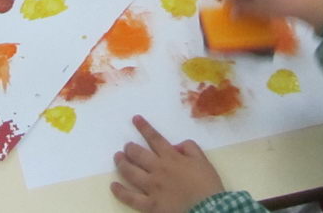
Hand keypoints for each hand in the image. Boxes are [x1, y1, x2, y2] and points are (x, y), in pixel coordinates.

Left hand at [110, 116, 224, 212]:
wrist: (208, 209)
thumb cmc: (207, 185)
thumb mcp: (203, 161)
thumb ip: (190, 148)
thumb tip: (175, 145)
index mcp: (172, 158)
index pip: (155, 138)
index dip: (144, 127)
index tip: (135, 119)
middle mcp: (158, 169)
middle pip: (138, 154)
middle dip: (130, 148)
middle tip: (126, 146)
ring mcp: (152, 187)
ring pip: (131, 172)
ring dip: (122, 163)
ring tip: (118, 158)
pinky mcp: (150, 204)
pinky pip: (131, 198)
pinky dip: (120, 191)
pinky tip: (114, 186)